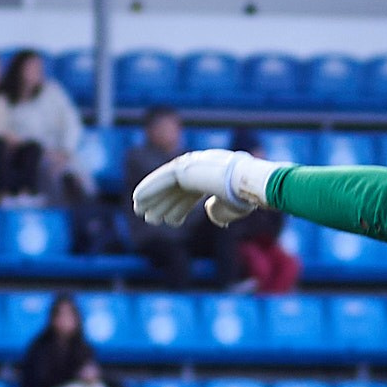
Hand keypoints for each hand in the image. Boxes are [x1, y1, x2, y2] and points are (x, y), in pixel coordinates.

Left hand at [132, 149, 286, 228]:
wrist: (250, 184)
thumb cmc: (245, 197)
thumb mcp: (233, 208)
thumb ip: (221, 211)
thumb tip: (213, 216)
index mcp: (215, 175)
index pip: (192, 192)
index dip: (180, 208)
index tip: (171, 222)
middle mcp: (201, 166)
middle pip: (176, 187)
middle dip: (164, 204)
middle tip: (151, 219)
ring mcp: (192, 164)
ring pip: (166, 183)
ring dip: (152, 198)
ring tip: (139, 212)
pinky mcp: (184, 166)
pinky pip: (161, 179)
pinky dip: (148, 189)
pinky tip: (137, 199)